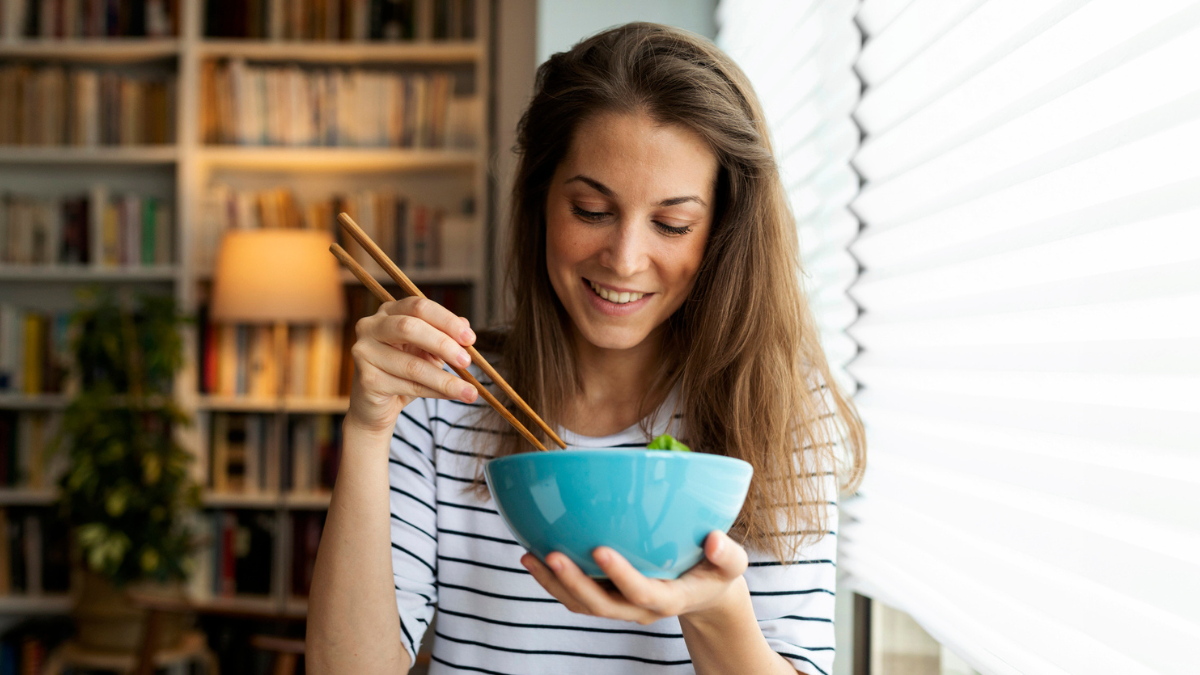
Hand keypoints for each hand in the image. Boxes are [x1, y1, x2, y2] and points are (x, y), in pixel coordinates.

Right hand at [346, 296, 478, 433]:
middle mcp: (370, 327)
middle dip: (443, 344)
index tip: (470, 338)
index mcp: (388, 312)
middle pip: (410, 328)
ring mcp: (364, 352)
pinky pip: (409, 386)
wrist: (376, 407)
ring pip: (412, 365)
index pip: (418, 306)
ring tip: (470, 392)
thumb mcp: (427, 351)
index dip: (447, 320)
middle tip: (467, 361)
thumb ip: (444, 337)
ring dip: (446, 379)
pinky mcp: (367, 379)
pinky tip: (452, 396)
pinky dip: (436, 392)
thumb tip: (466, 324)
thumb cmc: (403, 373)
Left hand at [520, 531, 748, 624]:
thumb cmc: (715, 571)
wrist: (702, 593)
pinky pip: (576, 596)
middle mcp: (639, 608)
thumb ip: (728, 553)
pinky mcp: (607, 598)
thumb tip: (713, 539)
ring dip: (554, 583)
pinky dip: (553, 580)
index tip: (600, 550)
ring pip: (582, 604)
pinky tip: (533, 554)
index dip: (621, 576)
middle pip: (602, 605)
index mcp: (669, 599)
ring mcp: (620, 606)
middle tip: (551, 554)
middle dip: (575, 582)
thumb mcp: (732, 564)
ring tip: (528, 555)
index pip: (642, 593)